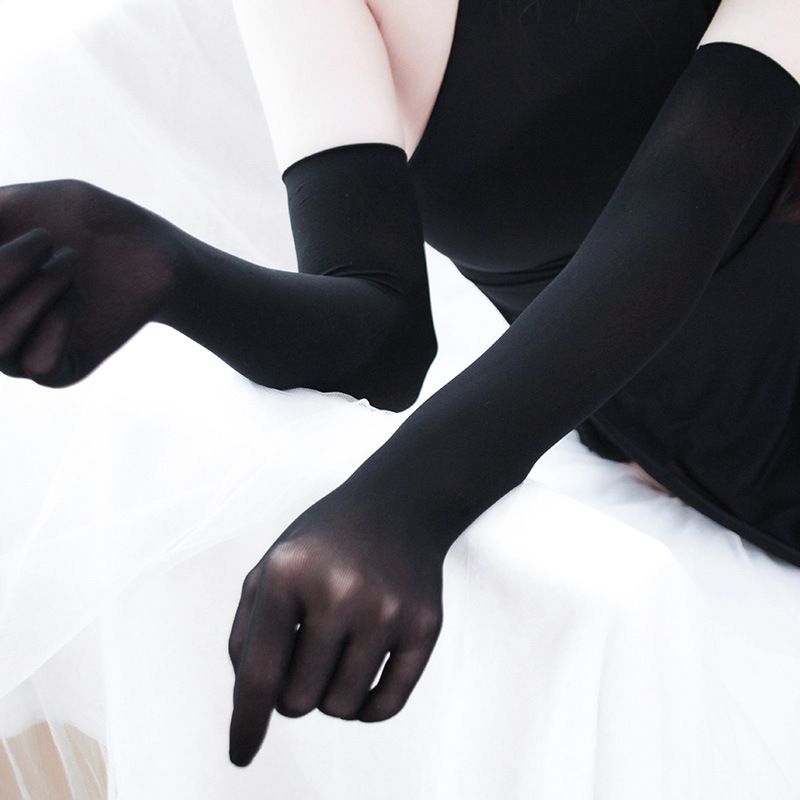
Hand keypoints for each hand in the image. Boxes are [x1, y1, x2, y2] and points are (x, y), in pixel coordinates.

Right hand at [0, 180, 180, 385]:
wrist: (147, 248)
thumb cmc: (83, 220)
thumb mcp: (24, 201)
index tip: (17, 233)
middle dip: (5, 269)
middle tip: (47, 239)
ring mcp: (16, 351)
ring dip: (35, 294)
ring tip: (69, 263)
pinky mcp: (58, 370)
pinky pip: (38, 364)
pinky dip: (57, 324)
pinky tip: (79, 297)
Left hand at [227, 488, 446, 766]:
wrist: (397, 506)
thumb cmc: (322, 546)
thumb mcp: (270, 567)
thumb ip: (246, 633)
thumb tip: (252, 704)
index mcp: (288, 574)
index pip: (259, 674)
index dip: (246, 723)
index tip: (240, 755)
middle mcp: (339, 591)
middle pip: (298, 701)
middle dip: (292, 692)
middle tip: (305, 656)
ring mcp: (387, 609)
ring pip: (341, 708)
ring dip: (329, 696)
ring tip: (333, 656)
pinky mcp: (425, 625)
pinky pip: (386, 707)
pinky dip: (366, 708)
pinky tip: (360, 679)